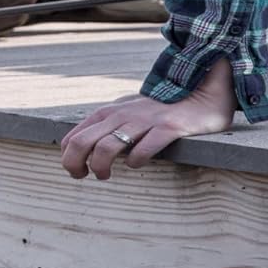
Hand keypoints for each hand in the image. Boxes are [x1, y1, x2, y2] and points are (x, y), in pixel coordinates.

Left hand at [59, 58, 236, 175]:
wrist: (200, 91)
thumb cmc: (158, 109)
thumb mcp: (126, 113)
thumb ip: (107, 127)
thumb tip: (83, 152)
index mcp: (108, 113)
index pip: (72, 137)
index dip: (67, 158)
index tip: (77, 172)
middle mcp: (121, 115)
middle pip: (82, 143)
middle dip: (74, 165)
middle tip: (85, 177)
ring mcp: (144, 121)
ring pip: (106, 147)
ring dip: (100, 167)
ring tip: (106, 175)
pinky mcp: (167, 128)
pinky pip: (142, 150)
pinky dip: (134, 161)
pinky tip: (136, 163)